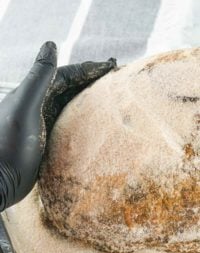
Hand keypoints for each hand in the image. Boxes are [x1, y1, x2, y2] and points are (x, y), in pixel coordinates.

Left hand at [0, 41, 115, 211]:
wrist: (1, 180)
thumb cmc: (10, 144)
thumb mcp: (25, 108)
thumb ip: (39, 78)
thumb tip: (51, 44)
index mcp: (34, 95)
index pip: (64, 76)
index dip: (86, 69)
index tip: (108, 66)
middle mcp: (39, 105)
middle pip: (69, 87)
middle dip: (91, 80)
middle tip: (114, 76)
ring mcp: (44, 122)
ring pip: (71, 103)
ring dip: (89, 96)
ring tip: (110, 94)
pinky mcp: (48, 139)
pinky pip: (70, 121)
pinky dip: (83, 116)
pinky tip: (95, 118)